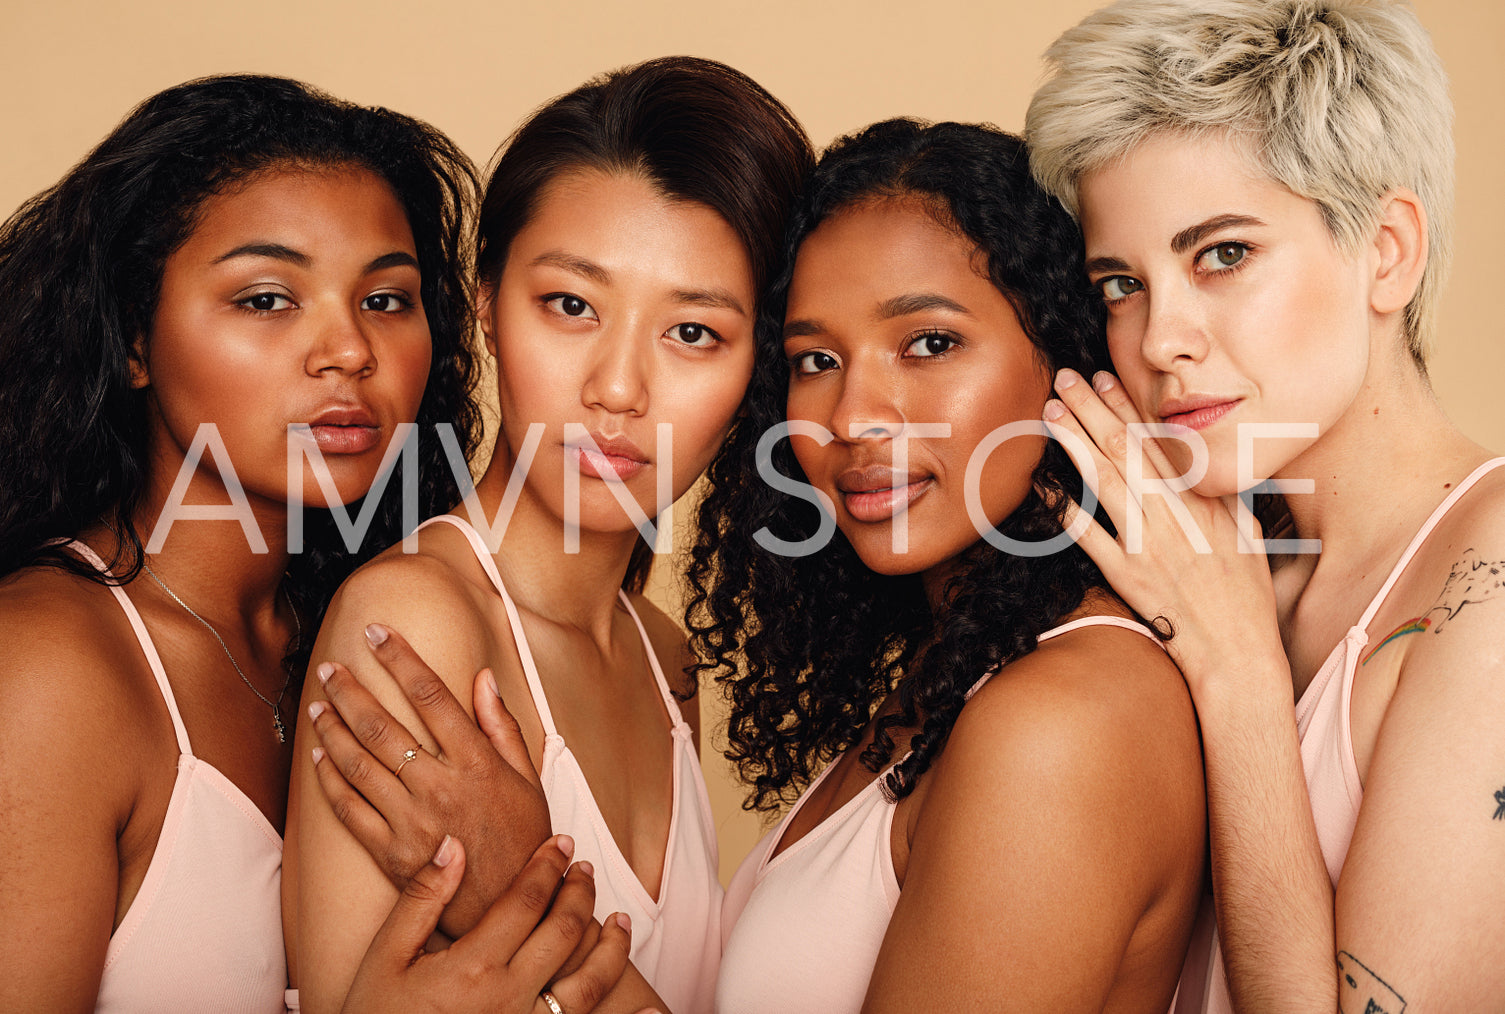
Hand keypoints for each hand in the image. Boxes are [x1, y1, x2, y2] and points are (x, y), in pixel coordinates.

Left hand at [309, 623, 550, 937]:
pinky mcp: (392, 854)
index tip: (377, 633)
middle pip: (383, 726)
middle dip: (351, 691)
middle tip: (330, 668)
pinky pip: (350, 811)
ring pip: (359, 764)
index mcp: (477, 763)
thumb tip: (483, 678)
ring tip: (317, 706)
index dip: (401, 659)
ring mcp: (413, 821)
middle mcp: (441, 786)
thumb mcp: (529, 780)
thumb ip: (502, 727)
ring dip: (332, 730)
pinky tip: (320, 756)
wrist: (509, 910)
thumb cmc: (524, 841)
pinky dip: (331, 780)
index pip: (432, 696)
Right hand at [342, 834, 631, 1013]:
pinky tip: (649, 1006)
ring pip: (589, 985)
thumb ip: (422, 899)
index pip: (527, 900)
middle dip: (580, 893)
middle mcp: (508, 998)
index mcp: (472, 966)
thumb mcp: (385, 957)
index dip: (548, 865)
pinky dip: (622, 1012)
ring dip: (612, 948)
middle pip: (565, 933)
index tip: (562, 843)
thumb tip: (452, 844)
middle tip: (585, 868)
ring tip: (620, 921)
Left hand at [1042, 368, 1285, 694]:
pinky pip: (1088, 537)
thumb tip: (1209, 461)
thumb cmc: (1244, 594)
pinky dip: (1064, 509)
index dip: (1127, 406)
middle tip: (1064, 377)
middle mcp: (1173, 515)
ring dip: (1075, 442)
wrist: (1235, 651)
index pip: (1158, 440)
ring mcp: (1146, 543)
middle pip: (1124, 450)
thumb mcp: (1245, 532)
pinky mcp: (1125, 574)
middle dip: (1092, 408)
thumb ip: (1221, 495)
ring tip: (1050, 411)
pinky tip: (1043, 484)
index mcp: (1201, 500)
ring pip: (1104, 481)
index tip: (1105, 376)